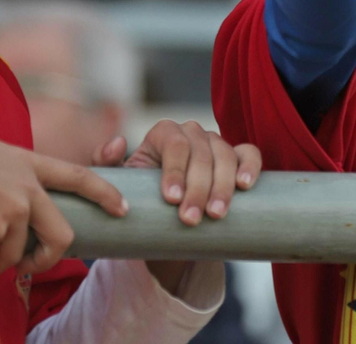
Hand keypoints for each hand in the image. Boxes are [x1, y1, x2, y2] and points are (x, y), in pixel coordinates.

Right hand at [0, 127, 127, 278]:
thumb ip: (7, 173)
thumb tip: (6, 202)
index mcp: (27, 163)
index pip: (77, 176)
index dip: (104, 193)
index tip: (122, 208)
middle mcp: (27, 187)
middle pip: (61, 235)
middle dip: (46, 260)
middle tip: (25, 266)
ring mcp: (14, 209)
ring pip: (13, 258)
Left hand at [93, 121, 260, 291]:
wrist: (166, 221)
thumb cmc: (141, 198)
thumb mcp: (120, 183)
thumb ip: (106, 164)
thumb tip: (118, 143)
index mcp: (163, 134)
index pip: (173, 143)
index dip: (174, 170)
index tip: (171, 199)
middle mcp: (192, 133)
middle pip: (200, 153)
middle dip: (197, 188)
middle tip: (191, 219)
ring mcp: (216, 144)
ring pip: (225, 155)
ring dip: (222, 186)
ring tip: (215, 215)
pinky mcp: (237, 158)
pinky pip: (249, 154)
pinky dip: (250, 166)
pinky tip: (245, 186)